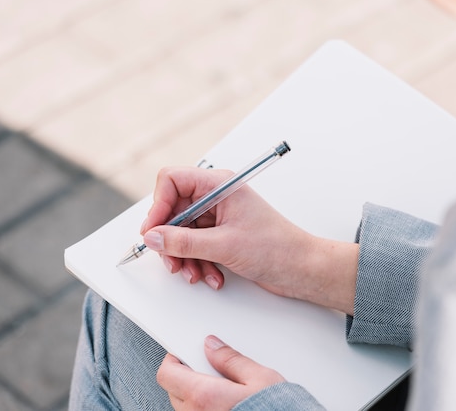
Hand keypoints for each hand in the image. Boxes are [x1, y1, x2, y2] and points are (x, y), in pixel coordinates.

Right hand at [141, 167, 357, 314]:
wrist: (302, 268)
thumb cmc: (277, 248)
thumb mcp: (223, 245)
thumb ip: (183, 241)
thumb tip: (154, 237)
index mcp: (220, 185)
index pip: (173, 181)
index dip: (158, 205)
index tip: (153, 232)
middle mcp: (218, 197)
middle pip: (174, 211)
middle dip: (171, 240)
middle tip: (172, 261)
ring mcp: (221, 217)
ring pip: (184, 232)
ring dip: (186, 257)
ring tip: (196, 274)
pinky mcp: (224, 235)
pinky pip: (197, 246)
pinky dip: (199, 262)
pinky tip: (212, 275)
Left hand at [157, 335, 284, 409]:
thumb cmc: (276, 410)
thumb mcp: (259, 377)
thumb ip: (231, 359)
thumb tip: (212, 345)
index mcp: (203, 396)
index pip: (167, 373)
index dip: (173, 359)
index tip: (184, 351)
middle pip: (173, 389)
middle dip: (186, 376)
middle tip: (208, 368)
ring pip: (184, 406)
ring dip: (194, 394)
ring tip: (221, 389)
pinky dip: (203, 408)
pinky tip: (225, 404)